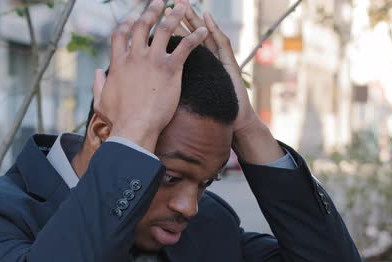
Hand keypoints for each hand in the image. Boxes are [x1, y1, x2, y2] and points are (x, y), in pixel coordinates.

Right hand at [92, 0, 208, 151]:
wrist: (135, 126)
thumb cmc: (119, 118)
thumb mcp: (101, 100)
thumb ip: (98, 84)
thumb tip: (98, 72)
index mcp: (119, 62)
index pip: (121, 35)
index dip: (127, 24)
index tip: (133, 18)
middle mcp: (136, 56)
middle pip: (143, 25)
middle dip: (151, 10)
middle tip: (159, 2)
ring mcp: (153, 60)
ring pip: (165, 29)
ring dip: (174, 15)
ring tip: (183, 6)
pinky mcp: (171, 68)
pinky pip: (185, 47)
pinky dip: (195, 37)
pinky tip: (203, 30)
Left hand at [170, 4, 284, 163]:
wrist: (234, 120)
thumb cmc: (212, 112)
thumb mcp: (190, 96)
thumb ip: (178, 85)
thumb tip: (157, 82)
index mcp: (193, 66)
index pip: (180, 42)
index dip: (171, 27)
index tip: (159, 14)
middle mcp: (207, 58)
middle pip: (193, 33)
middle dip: (183, 16)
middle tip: (174, 1)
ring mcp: (219, 60)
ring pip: (206, 34)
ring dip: (197, 19)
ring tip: (188, 5)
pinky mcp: (229, 64)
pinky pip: (221, 45)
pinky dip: (214, 31)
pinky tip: (208, 20)